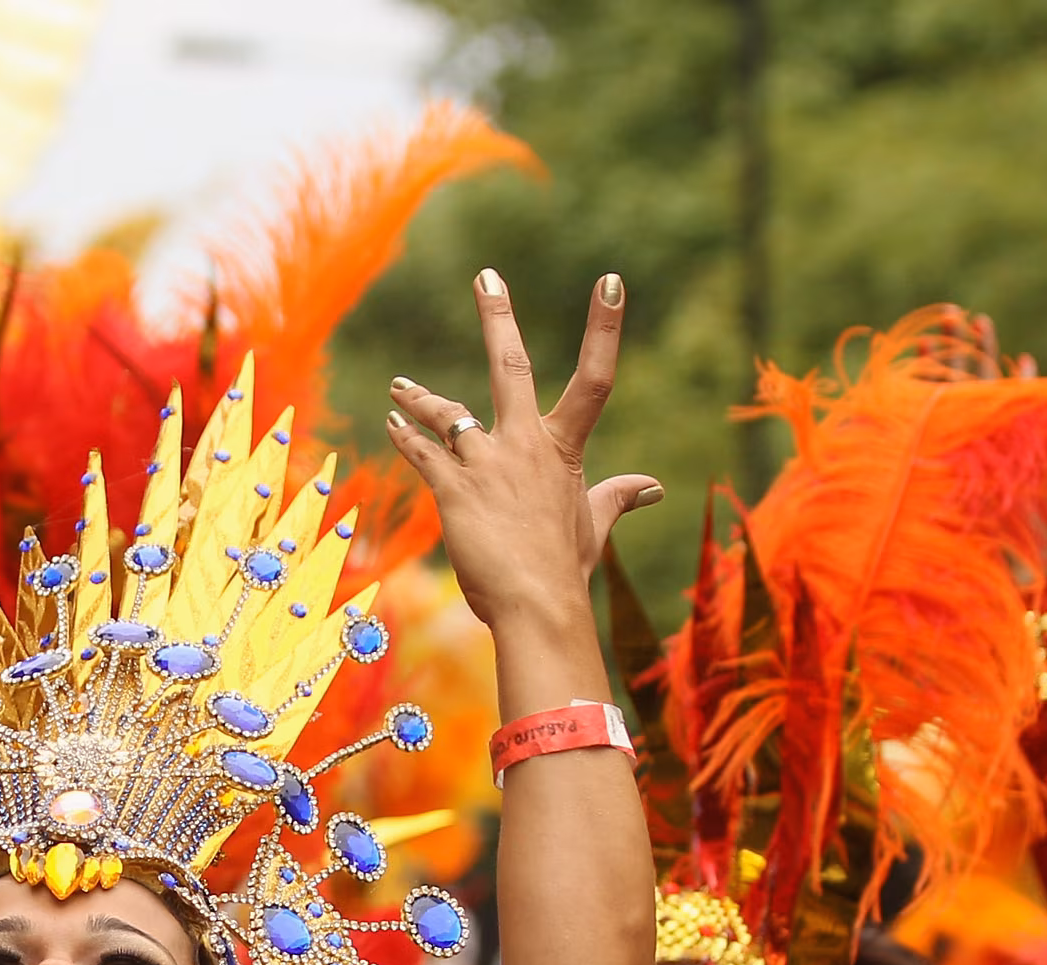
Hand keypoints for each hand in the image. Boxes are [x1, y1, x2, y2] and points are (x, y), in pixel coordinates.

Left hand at [384, 271, 662, 642]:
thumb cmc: (564, 569)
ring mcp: (486, 463)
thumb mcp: (593, 526)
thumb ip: (617, 497)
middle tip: (486, 276)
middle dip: (497, 317)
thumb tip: (653, 487)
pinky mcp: (452, 487)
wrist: (536, 605)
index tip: (610, 280)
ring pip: (448, 413)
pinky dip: (405, 435)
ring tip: (400, 387)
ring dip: (421, 397)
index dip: (605, 327)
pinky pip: (422, 450)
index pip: (595, 378)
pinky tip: (392, 423)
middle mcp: (524, 444)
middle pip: (511, 367)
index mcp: (562, 449)